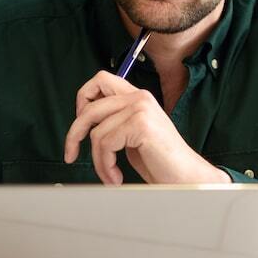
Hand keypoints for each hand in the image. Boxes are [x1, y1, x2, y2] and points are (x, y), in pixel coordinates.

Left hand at [63, 71, 228, 185]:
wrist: (186, 177)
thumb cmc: (161, 162)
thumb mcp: (132, 136)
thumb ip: (115, 123)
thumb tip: (83, 124)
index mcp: (138, 97)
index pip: (100, 80)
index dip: (82, 99)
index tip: (79, 123)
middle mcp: (139, 98)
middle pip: (89, 107)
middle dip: (74, 134)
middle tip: (71, 154)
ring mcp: (140, 109)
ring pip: (96, 132)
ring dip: (98, 161)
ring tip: (110, 175)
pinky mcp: (140, 124)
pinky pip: (105, 145)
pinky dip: (106, 166)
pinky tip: (116, 177)